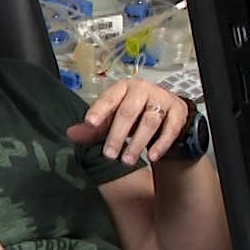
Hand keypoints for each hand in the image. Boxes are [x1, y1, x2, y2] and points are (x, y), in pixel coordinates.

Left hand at [68, 79, 190, 163]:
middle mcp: (143, 89)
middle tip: (109, 155)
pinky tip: (151, 157)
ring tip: (127, 161)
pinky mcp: (178, 111)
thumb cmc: (134, 114)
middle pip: (129, 111)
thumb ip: (93, 128)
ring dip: (137, 143)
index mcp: (123, 88)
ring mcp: (162, 99)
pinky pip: (170, 128)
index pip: (110, 97)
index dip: (100, 109)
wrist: (166, 113)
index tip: (90, 123)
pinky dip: (161, 144)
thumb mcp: (112, 119)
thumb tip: (71, 134)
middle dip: (118, 134)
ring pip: (150, 120)